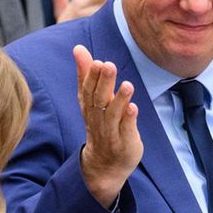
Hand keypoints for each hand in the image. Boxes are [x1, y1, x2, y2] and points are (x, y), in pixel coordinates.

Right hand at [73, 44, 141, 205]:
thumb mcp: (91, 100)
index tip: (97, 61)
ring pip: (113, 115)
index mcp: (89, 107)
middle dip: (104, 83)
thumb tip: (78, 48)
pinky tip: (134, 108)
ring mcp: (112, 132)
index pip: (87, 90)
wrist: (105, 164)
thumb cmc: (100, 124)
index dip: (91, 77)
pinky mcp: (125, 143)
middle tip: (109, 65)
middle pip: (99, 100)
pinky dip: (129, 120)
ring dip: (119, 100)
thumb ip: (85, 74)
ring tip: (127, 85)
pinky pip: (126, 131)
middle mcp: (98, 119)